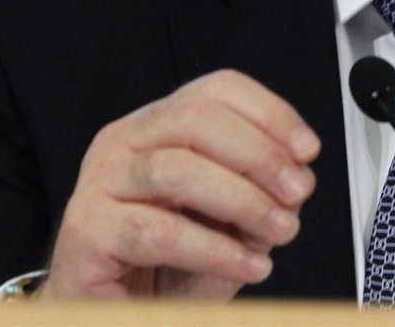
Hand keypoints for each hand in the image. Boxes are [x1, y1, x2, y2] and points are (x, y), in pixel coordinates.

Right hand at [40, 70, 319, 299]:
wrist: (114, 316)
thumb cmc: (168, 265)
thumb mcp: (227, 217)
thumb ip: (259, 187)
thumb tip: (297, 174)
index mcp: (158, 124)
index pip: (217, 90)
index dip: (269, 113)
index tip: (307, 148)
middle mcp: (124, 141)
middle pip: (197, 119)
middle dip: (259, 154)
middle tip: (297, 192)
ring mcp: (99, 182)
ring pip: (179, 170)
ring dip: (243, 200)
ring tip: (278, 231)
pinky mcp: (87, 231)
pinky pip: (160, 232)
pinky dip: (215, 250)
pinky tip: (247, 265)